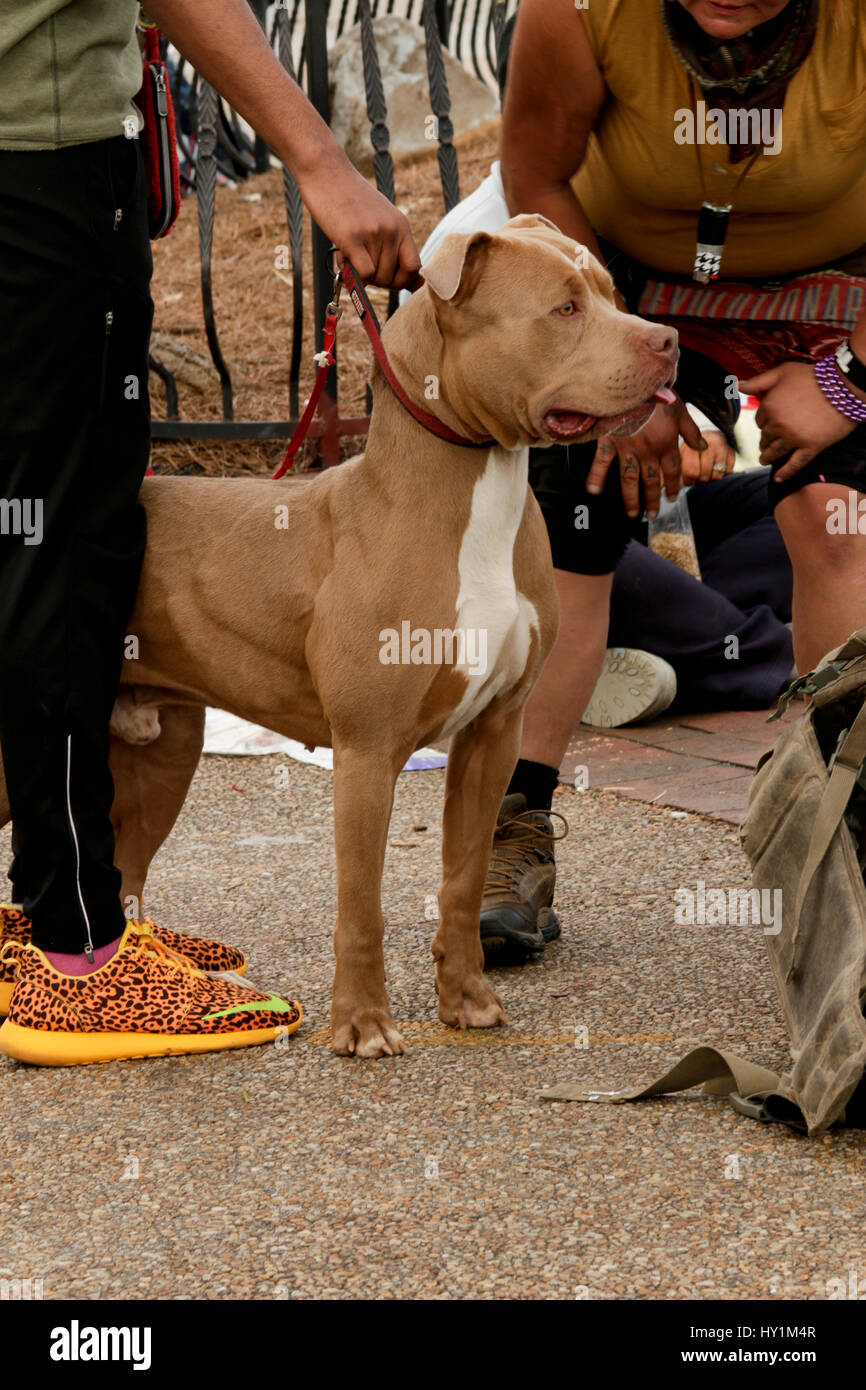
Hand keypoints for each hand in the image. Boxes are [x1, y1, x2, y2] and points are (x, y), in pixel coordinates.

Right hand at [298, 159, 420, 289]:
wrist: (325, 171)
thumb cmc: (349, 197)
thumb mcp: (378, 215)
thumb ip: (388, 242)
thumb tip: (393, 279)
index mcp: (402, 225)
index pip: (414, 267)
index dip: (402, 281)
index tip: (387, 280)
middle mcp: (392, 230)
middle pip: (392, 277)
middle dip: (376, 281)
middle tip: (360, 266)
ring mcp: (373, 234)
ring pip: (375, 277)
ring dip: (359, 274)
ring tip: (347, 254)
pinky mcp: (352, 238)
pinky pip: (363, 274)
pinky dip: (353, 276)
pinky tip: (342, 259)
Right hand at [586, 392, 705, 518]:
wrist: (634, 379)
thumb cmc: (658, 392)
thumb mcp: (680, 408)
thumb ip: (691, 430)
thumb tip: (704, 446)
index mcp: (666, 442)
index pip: (673, 471)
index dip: (673, 486)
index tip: (671, 497)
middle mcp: (648, 450)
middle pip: (651, 481)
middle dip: (653, 499)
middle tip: (652, 514)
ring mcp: (627, 448)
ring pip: (630, 479)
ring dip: (631, 499)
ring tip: (633, 514)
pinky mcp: (609, 441)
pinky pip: (602, 462)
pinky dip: (596, 476)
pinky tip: (594, 491)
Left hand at [682, 429, 734, 483]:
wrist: (711, 436)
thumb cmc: (694, 450)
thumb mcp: (682, 455)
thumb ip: (679, 470)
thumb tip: (673, 486)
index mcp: (693, 445)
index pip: (691, 472)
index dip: (688, 480)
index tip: (688, 478)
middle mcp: (709, 445)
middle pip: (704, 476)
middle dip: (699, 480)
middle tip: (698, 475)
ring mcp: (722, 449)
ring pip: (717, 476)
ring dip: (711, 478)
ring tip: (707, 471)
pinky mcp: (732, 453)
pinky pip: (727, 473)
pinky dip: (721, 474)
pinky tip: (716, 467)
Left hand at [740, 362, 856, 483]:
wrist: (844, 386)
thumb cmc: (813, 376)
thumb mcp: (783, 372)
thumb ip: (759, 381)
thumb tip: (737, 385)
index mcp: (769, 407)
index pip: (759, 420)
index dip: (764, 421)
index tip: (769, 421)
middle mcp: (778, 425)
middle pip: (765, 437)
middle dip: (765, 439)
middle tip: (767, 442)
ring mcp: (794, 439)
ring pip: (774, 453)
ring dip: (767, 457)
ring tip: (765, 459)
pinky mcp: (810, 448)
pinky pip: (794, 465)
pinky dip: (785, 474)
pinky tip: (778, 479)